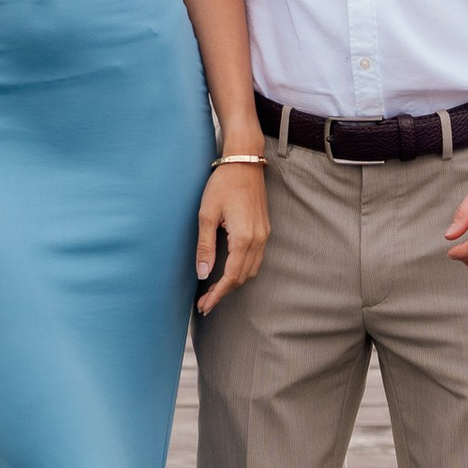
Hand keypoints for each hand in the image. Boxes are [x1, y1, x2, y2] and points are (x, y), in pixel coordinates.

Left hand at [194, 155, 270, 314]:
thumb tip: (203, 274)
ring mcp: (264, 234)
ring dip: (234, 282)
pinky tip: (228, 271)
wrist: (244, 161)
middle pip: (243, 277)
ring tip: (214, 290)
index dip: (217, 294)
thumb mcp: (206, 214)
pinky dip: (243, 270)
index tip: (204, 306)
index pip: (231, 276)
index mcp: (244, 237)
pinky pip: (256, 258)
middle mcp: (259, 239)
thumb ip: (205, 246)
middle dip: (224, 292)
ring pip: (252, 270)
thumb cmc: (223, 184)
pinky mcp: (264, 229)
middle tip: (205, 303)